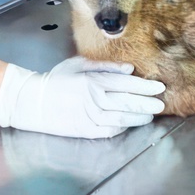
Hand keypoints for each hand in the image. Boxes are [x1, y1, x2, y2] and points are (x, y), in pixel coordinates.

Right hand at [0, 57, 165, 138]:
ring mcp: (90, 117)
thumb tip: (129, 69)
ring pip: (122, 119)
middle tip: (160, 104)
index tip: (159, 87)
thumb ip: (106, 66)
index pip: (127, 84)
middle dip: (147, 103)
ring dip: (139, 117)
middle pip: (128, 102)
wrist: (33, 101)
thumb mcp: (79, 64)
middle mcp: (95, 100)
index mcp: (94, 81)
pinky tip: (129, 123)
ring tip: (150, 115)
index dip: (145, 87)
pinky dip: (122, 127)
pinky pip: (110, 130)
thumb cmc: (56, 79)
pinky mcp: (86, 131)